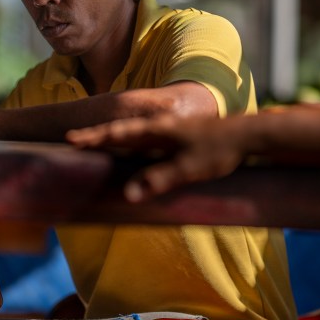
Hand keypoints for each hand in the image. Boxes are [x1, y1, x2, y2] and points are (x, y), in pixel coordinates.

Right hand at [67, 111, 247, 200]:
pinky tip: (133, 152)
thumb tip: (128, 193)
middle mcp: (161, 126)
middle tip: (73, 140)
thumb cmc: (219, 151)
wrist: (249, 135)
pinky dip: (131, 143)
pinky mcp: (180, 136)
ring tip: (95, 145)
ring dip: (113, 138)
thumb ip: (159, 180)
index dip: (94, 138)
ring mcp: (171, 129)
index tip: (71, 140)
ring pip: (133, 133)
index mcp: (158, 130)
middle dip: (97, 136)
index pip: (118, 133)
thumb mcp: (189, 169)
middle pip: (121, 130)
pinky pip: (147, 138)